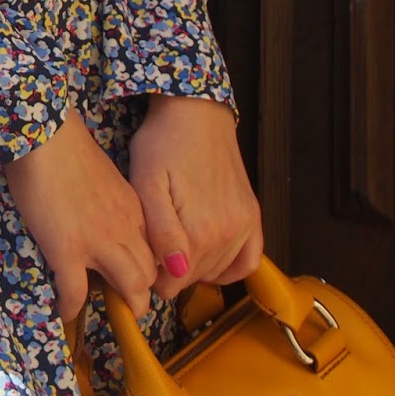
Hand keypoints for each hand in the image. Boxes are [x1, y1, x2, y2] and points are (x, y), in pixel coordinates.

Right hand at [5, 108, 157, 321]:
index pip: (155, 251)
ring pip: (129, 290)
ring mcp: (98, 242)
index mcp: (134, 208)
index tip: (133, 276)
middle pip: (148, 276)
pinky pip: (75, 294)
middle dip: (138, 295)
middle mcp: (125, 228)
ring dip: (117, 306)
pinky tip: (63, 310)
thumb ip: (111, 200)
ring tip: (101, 309)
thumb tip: (99, 215)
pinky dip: (70, 308)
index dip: (147, 269)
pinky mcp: (67, 251)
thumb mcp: (104, 175)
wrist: (45, 134)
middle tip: (120, 300)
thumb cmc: (67, 144)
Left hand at [127, 94, 262, 299]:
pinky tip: (210, 254)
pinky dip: (230, 266)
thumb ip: (161, 232)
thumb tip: (178, 273)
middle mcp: (229, 234)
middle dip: (171, 270)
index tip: (141, 254)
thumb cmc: (162, 142)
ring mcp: (245, 225)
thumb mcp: (147, 183)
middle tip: (154, 241)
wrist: (195, 111)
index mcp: (200, 231)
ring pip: (217, 271)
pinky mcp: (253, 215)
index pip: (172, 284)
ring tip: (176, 240)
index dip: (151, 275)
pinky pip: (249, 261)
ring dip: (196, 266)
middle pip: (193, 279)